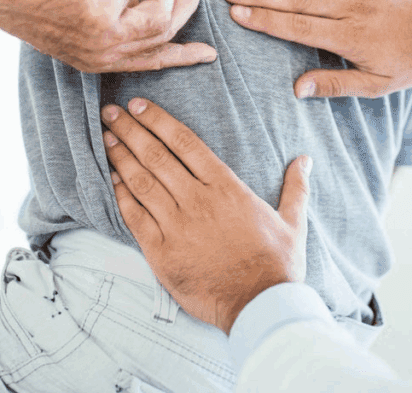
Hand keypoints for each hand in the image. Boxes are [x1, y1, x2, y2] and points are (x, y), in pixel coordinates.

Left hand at [0, 0, 216, 72]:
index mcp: (96, 60)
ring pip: (163, 13)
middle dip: (187, 5)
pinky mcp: (107, 10)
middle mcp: (105, 55)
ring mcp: (108, 36)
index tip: (208, 53)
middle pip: (167, 36)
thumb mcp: (77, 12)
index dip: (182, 56)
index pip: (150, 63)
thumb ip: (111, 11)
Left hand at [101, 98, 311, 334]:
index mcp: (226, 187)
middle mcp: (198, 200)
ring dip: (121, 157)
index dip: (158, 120)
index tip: (139, 106)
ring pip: (141, 182)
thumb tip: (304, 159)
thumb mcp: (293, 221)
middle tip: (111, 113)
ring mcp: (177, 226)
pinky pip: (134, 217)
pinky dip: (120, 195)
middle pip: (157, 156)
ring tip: (106, 138)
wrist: (259, 305)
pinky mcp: (161, 252)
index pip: (185, 142)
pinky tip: (110, 179)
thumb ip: (295, 187)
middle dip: (130, 131)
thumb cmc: (277, 264)